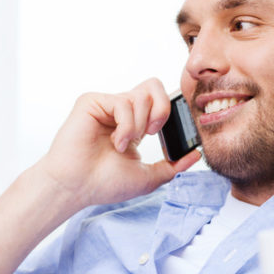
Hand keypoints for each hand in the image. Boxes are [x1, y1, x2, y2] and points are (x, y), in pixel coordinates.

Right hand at [35, 78, 200, 209]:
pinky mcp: (92, 101)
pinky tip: (115, 142)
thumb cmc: (104, 183)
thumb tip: (196, 154)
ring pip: (142, 96)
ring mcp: (107, 105)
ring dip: (138, 126)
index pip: (160, 101)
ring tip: (123, 145)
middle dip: (162, 108)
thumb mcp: (148, 177)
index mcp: (135, 124)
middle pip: (154, 86)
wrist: (77, 187)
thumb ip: (173, 165)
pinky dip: (126, 125)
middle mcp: (122, 111)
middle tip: (152, 132)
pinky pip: (124, 102)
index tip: (169, 133)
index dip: (170, 111)